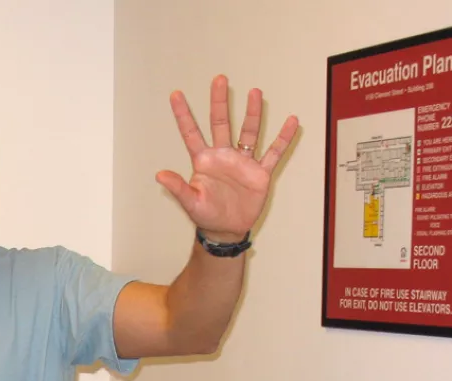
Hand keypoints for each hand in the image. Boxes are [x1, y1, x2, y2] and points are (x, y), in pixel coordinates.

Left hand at [157, 75, 299, 241]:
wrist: (227, 229)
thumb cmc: (206, 215)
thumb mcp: (190, 202)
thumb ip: (177, 187)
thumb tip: (159, 175)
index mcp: (203, 161)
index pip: (191, 133)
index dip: (182, 114)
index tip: (175, 94)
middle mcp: (223, 155)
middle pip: (221, 123)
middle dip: (219, 102)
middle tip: (219, 79)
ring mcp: (242, 162)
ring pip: (248, 132)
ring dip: (252, 113)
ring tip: (255, 92)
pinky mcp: (260, 173)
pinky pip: (274, 152)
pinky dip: (283, 138)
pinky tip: (292, 121)